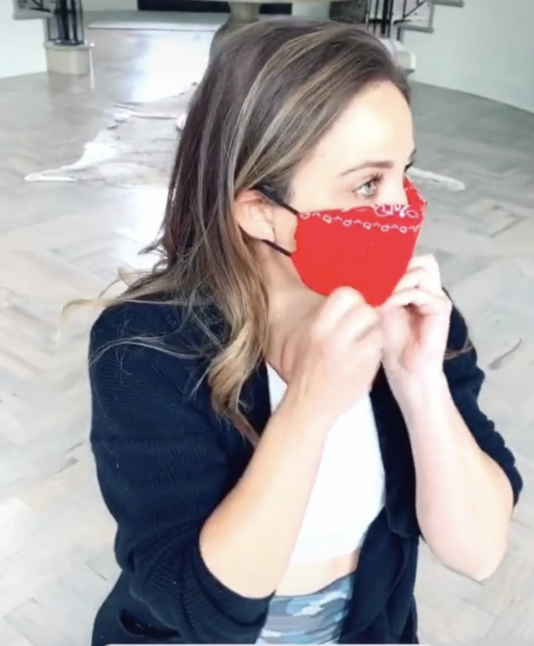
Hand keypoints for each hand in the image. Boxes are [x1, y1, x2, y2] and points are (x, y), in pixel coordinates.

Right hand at [285, 287, 382, 424]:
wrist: (308, 406)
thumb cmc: (308, 371)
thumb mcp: (311, 338)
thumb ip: (330, 319)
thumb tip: (354, 297)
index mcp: (318, 329)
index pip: (345, 294)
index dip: (354, 298)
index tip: (353, 307)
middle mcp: (334, 340)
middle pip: (365, 309)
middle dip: (367, 315)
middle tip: (361, 327)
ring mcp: (352, 357)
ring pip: (377, 328)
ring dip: (374, 333)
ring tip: (363, 343)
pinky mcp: (365, 371)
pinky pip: (379, 350)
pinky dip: (375, 352)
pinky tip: (364, 358)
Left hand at [379, 255, 451, 389]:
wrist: (406, 368)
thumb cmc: (390, 340)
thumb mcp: (380, 307)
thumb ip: (381, 287)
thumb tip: (368, 266)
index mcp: (415, 285)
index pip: (410, 258)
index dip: (393, 260)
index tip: (370, 266)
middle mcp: (428, 287)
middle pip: (419, 259)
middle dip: (396, 267)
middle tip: (376, 279)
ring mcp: (437, 295)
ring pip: (421, 269)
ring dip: (398, 279)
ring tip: (381, 294)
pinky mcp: (441, 306)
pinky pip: (420, 291)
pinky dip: (401, 295)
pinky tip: (388, 305)